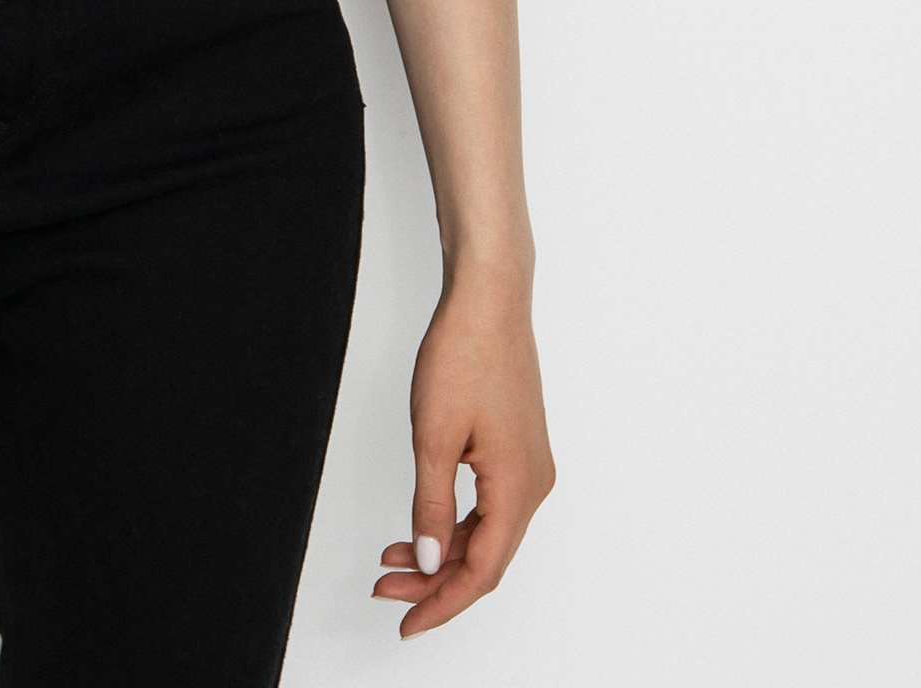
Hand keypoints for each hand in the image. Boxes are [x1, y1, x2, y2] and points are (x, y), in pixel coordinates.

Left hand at [372, 272, 553, 636]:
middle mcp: (534, 483)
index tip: (405, 623)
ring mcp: (529, 463)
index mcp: (519, 487)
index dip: (442, 604)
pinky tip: (424, 522)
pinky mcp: (518, 446)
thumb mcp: (434, 436)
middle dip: (435, 582)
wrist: (488, 297)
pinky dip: (455, 520)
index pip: (482, 571)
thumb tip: (429, 562)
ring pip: (487, 531)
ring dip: (442, 551)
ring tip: (393, 559)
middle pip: (486, 557)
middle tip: (386, 590)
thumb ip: (432, 506)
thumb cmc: (465, 354)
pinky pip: (490, 504)